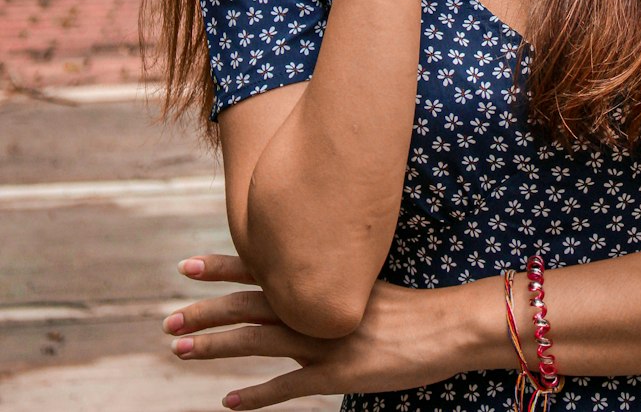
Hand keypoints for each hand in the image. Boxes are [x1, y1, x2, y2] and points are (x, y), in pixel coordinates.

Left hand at [164, 253, 468, 407]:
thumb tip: (301, 295)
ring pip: (258, 340)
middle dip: (207, 311)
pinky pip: (289, 385)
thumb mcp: (365, 288)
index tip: (187, 266)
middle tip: (167, 317)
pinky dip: (257, 394)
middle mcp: (317, 306)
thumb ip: (330, 293)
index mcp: (323, 283)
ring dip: (216, 345)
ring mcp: (325, 339)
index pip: (262, 271)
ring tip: (180, 348)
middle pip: (250, 305)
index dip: (223, 268)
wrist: (447, 325)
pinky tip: (229, 402)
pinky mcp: (338, 372)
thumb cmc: (411, 309)